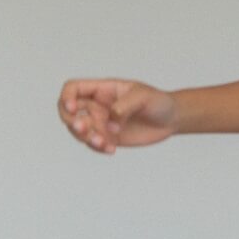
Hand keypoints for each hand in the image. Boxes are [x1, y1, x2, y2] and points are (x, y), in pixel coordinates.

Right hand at [58, 79, 177, 153]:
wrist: (172, 119)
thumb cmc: (158, 101)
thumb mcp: (144, 97)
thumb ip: (125, 105)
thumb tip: (111, 119)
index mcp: (102, 89)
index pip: (73, 88)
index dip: (66, 98)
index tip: (73, 108)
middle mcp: (97, 105)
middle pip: (68, 112)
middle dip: (72, 122)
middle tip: (84, 129)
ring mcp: (101, 122)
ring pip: (79, 131)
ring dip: (86, 138)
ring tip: (103, 143)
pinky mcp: (108, 137)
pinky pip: (93, 144)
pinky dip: (98, 148)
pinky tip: (111, 149)